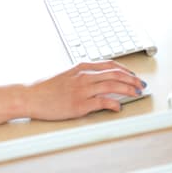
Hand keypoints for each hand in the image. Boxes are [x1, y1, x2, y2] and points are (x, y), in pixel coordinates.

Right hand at [21, 61, 145, 119]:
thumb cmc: (46, 87)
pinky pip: (102, 102)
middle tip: (141, 85)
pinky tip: (118, 107)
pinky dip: (114, 104)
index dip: (125, 70)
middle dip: (132, 80)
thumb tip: (99, 79)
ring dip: (128, 90)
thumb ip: (83, 74)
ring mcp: (82, 90)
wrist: (30, 96)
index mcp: (82, 67)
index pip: (110, 65)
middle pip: (115, 74)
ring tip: (136, 94)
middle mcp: (84, 76)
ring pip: (112, 86)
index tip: (133, 75)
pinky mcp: (79, 104)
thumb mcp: (67, 74)